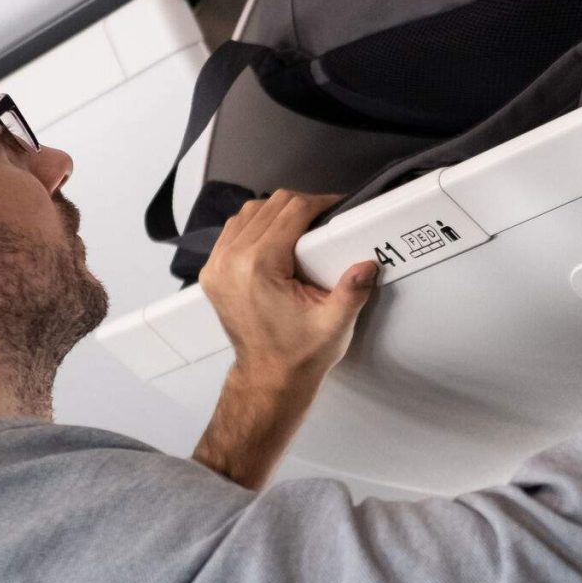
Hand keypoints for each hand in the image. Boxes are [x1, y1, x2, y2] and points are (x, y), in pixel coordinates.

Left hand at [192, 191, 376, 488]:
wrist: (268, 379)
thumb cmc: (297, 356)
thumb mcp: (334, 325)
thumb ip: (352, 291)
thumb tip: (368, 265)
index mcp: (259, 267)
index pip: (290, 211)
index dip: (319, 203)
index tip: (336, 206)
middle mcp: (231, 261)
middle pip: (269, 206)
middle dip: (301, 206)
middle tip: (325, 218)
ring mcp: (217, 266)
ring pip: (248, 213)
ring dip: (276, 212)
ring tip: (303, 226)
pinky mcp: (213, 273)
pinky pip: (233, 231)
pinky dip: (256, 226)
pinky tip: (276, 236)